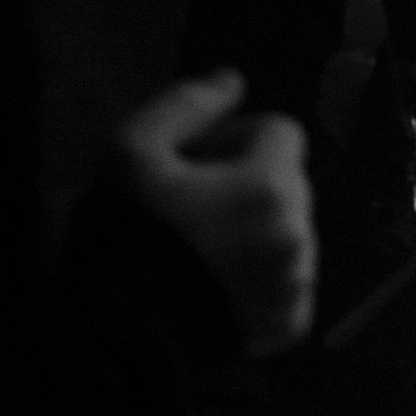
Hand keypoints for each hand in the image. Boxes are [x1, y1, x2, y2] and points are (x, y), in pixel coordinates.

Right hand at [114, 71, 316, 357]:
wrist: (117, 335)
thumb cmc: (127, 236)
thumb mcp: (132, 152)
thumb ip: (186, 104)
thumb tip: (232, 79)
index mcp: (268, 186)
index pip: (280, 131)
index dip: (236, 140)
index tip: (196, 166)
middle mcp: (297, 232)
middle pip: (288, 181)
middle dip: (250, 183)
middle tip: (194, 208)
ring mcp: (298, 281)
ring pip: (292, 230)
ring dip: (260, 229)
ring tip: (206, 250)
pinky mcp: (291, 322)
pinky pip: (292, 280)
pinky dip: (266, 277)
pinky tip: (221, 284)